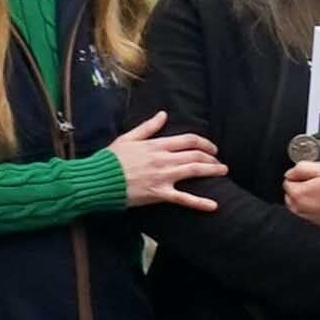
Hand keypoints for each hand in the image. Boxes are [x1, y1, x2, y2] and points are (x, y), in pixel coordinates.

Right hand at [107, 113, 224, 211]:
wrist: (96, 180)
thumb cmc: (109, 160)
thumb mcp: (127, 138)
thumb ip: (148, 127)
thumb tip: (163, 114)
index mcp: (156, 145)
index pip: (188, 140)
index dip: (204, 143)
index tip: (212, 148)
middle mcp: (163, 159)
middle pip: (196, 155)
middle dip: (211, 157)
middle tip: (219, 162)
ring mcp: (163, 177)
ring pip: (194, 170)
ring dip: (212, 170)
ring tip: (223, 171)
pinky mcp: (159, 194)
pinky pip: (184, 199)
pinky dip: (200, 202)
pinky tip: (214, 206)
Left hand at [282, 157, 319, 232]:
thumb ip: (302, 168)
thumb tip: (290, 172)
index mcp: (298, 194)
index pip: (288, 181)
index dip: (300, 175)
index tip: (313, 176)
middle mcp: (299, 209)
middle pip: (291, 195)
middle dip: (301, 189)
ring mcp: (307, 219)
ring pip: (298, 206)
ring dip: (306, 200)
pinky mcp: (316, 227)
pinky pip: (308, 216)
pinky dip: (313, 211)